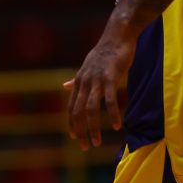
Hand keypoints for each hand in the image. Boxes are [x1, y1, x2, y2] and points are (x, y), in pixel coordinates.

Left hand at [64, 32, 134, 149]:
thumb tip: (64, 86)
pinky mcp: (110, 77)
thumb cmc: (104, 52)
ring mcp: (96, 80)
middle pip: (77, 112)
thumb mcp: (86, 66)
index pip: (71, 108)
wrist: (117, 35)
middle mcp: (84, 82)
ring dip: (93, 128)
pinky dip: (113, 114)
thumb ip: (76, 79)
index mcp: (79, 81)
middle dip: (80, 132)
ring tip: (96, 142)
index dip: (72, 124)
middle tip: (85, 147)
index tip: (76, 138)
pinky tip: (118, 125)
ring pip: (90, 109)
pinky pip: (110, 100)